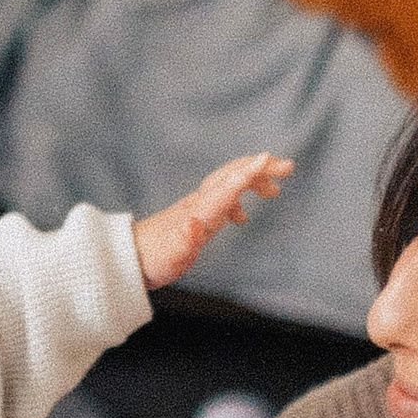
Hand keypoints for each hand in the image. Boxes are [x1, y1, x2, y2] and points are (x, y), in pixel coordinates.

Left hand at [133, 151, 292, 289]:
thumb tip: (196, 222)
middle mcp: (200, 202)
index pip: (227, 185)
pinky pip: (222, 196)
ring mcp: (197, 206)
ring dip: (253, 179)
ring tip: (274, 190)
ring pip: (228, 182)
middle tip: (288, 167)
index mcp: (199, 211)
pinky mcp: (195, 214)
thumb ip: (187, 238)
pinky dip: (239, 196)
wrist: (129, 259)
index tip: (267, 158)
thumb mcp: (173, 255)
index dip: (248, 171)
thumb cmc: (154, 259)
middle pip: (232, 175)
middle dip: (260, 168)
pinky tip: (242, 216)